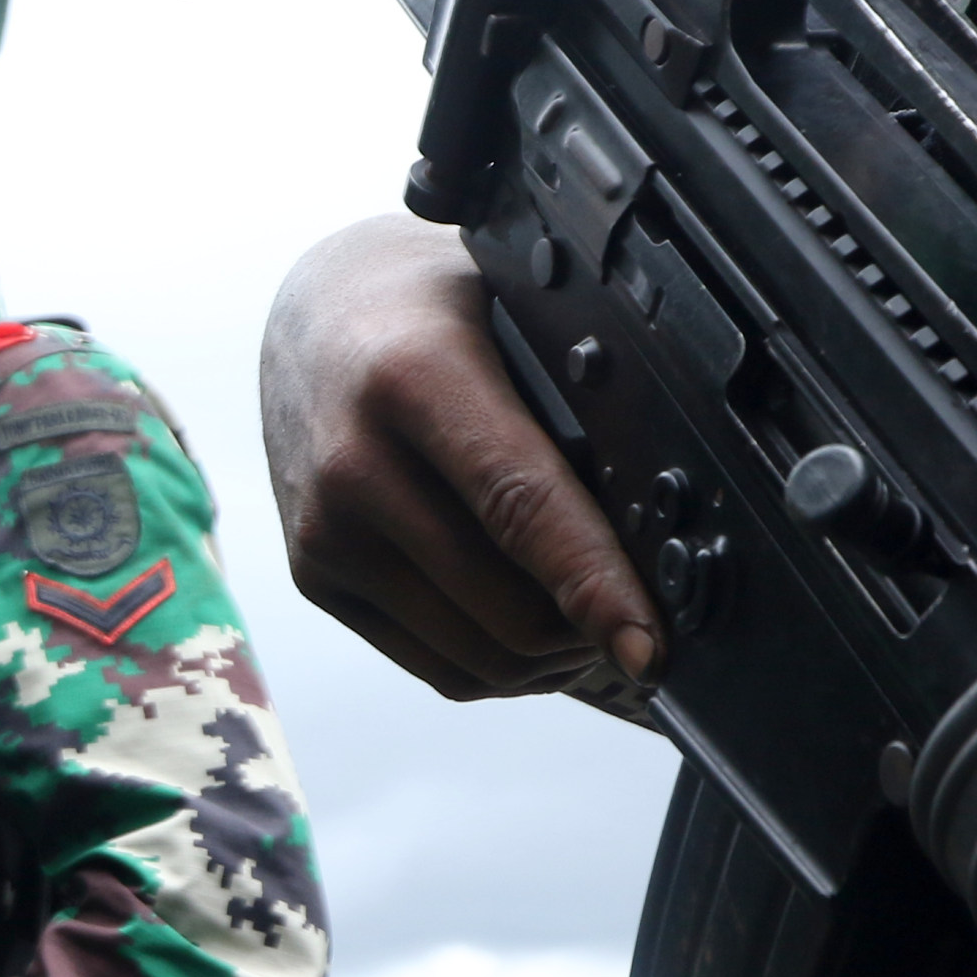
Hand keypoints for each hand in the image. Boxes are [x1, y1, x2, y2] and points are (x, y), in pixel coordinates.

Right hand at [260, 214, 659, 699]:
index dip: (593, 585)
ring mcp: (324, 532)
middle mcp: (353, 466)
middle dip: (590, 632)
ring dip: (552, 661)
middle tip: (647, 618)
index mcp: (411, 379)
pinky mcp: (314, 577)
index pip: (519, 505)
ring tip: (597, 628)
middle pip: (504, 607)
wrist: (311, 319)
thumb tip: (665, 513)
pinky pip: (438, 669)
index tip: (648, 645)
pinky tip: (538, 634)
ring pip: (478, 658)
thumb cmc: (429, 307)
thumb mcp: (510, 307)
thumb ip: (575, 395)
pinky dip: (504, 669)